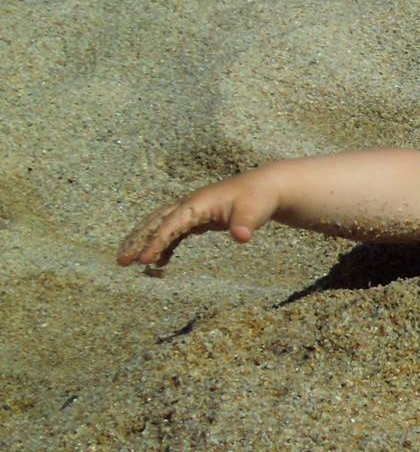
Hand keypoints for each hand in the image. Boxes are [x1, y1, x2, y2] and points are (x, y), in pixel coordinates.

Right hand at [117, 170, 281, 268]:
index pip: (170, 224)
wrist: (266, 188)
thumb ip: (244, 224)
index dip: (156, 242)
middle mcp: (189, 205)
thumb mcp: (253, 212)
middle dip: (137, 241)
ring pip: (160, 226)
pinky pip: (174, 232)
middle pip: (155, 222)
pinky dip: (165, 246)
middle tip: (121, 261)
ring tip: (129, 262)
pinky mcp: (198, 218)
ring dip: (144, 243)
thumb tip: (242, 237)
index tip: (143, 259)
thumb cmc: (258, 200)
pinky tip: (161, 263)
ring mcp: (192, 211)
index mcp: (196, 203)